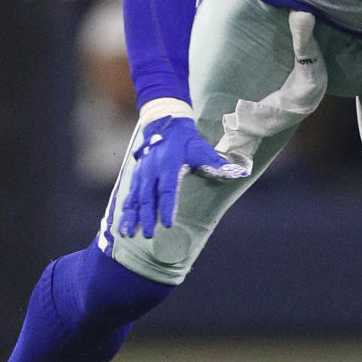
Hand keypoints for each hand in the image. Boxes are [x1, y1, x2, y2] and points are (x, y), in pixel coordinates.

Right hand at [118, 115, 248, 238]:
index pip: (167, 189)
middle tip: (148, 235)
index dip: (167, 207)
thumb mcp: (202, 149)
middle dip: (147, 217)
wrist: (166, 127)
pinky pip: (129, 196)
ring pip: (135, 198)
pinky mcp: (136, 177)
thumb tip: (237, 171)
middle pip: (147, 197)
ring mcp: (141, 173)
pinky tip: (124, 228)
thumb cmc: (187, 142)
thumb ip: (215, 162)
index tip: (168, 223)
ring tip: (129, 234)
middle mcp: (152, 169)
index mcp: (169, 164)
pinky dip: (125, 212)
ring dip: (132, 217)